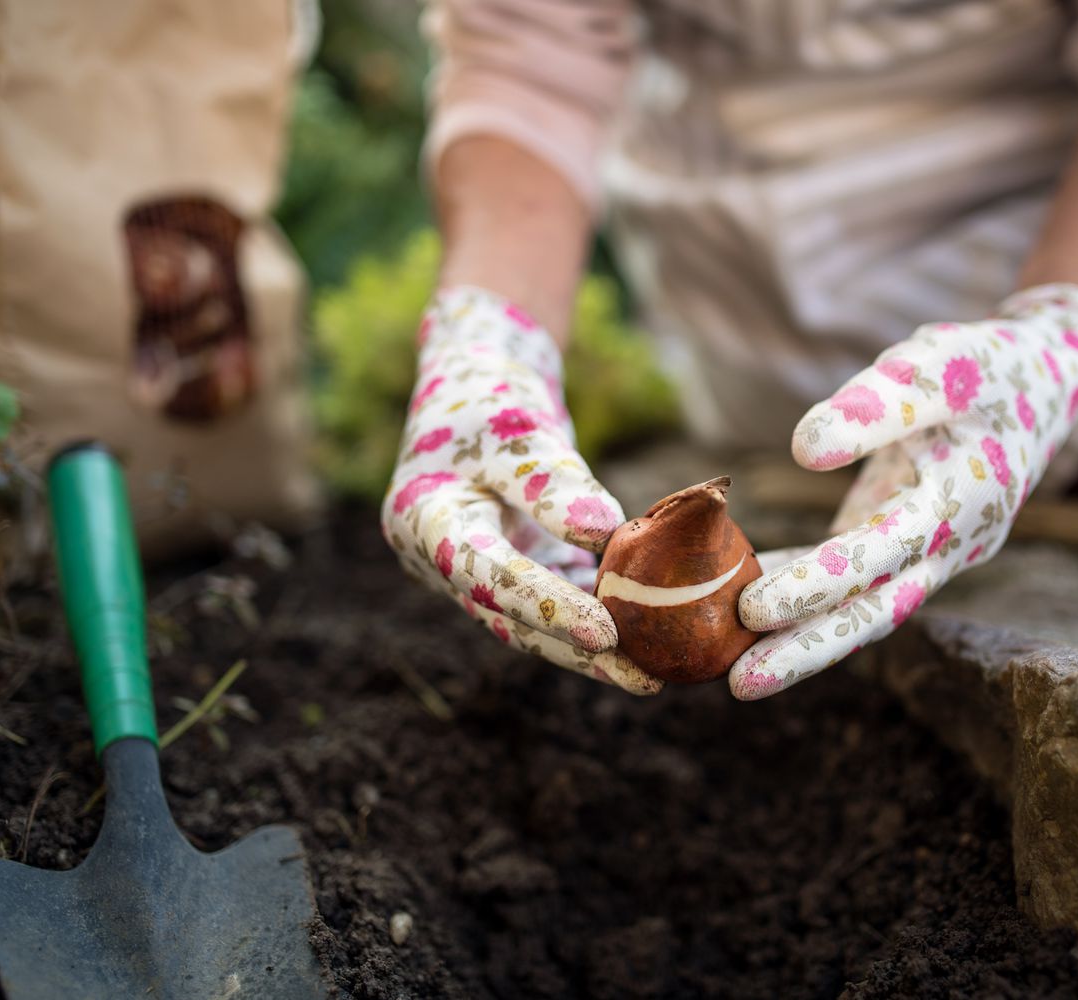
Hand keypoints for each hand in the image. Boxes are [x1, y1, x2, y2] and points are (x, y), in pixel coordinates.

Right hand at [382, 286, 661, 694]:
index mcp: (424, 521)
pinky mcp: (508, 564)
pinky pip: (552, 597)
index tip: (606, 633)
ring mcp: (471, 568)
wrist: (473, 379)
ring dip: (589, 649)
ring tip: (653, 673)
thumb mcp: (520, 426)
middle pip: (512, 618)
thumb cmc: (489, 395)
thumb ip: (553, 483)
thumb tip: (607, 536)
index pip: (490, 575)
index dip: (549, 607)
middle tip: (643, 680)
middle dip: (577, 652)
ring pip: (532, 620)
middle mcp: (440, 558)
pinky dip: (594, 612)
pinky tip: (645, 635)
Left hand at [731, 284, 1077, 699]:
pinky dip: (802, 588)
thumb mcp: (941, 364)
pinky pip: (851, 579)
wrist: (1044, 381)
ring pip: (862, 608)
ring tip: (733, 671)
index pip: (881, 554)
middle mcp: (947, 545)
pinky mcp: (904, 541)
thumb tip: (805, 449)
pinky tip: (742, 599)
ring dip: (802, 640)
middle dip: (807, 650)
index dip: (819, 583)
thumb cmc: (988, 367)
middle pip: (873, 611)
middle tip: (739, 685)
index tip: (756, 605)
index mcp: (961, 504)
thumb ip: (878, 405)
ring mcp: (928, 552)